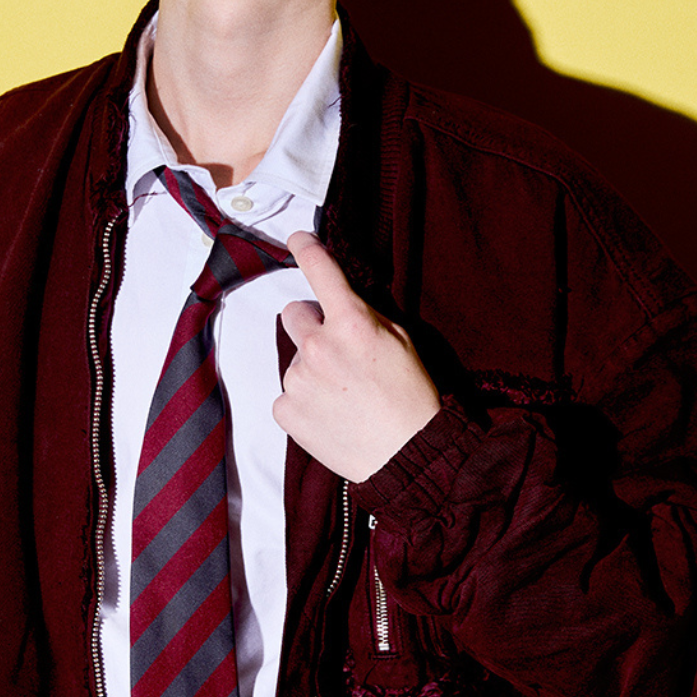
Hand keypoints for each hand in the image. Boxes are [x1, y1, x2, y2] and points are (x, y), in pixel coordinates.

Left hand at [273, 232, 440, 479]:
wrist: (407, 456)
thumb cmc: (411, 399)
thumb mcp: (402, 342)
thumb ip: (366, 316)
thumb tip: (340, 305)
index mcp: (352, 322)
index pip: (320, 271)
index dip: (306, 249)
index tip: (297, 240)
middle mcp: (317, 346)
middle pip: (293, 313)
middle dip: (311, 326)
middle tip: (337, 351)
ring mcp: (297, 380)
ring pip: (293, 359)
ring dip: (310, 369)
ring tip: (342, 395)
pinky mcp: (285, 410)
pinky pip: (287, 395)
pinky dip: (304, 402)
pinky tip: (330, 415)